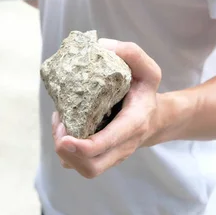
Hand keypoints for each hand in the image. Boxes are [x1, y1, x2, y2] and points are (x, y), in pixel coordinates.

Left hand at [52, 38, 162, 178]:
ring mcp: (112, 155)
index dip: (84, 147)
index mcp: (134, 123)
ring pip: (84, 168)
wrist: (156, 117)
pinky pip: (80, 164)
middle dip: (68, 153)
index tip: (65, 140)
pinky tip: (66, 128)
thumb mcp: (147, 68)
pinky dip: (67, 152)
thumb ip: (131, 53)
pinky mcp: (102, 157)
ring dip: (65, 151)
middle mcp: (123, 145)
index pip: (108, 142)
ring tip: (61, 124)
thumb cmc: (145, 90)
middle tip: (60, 127)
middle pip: (92, 166)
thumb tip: (102, 46)